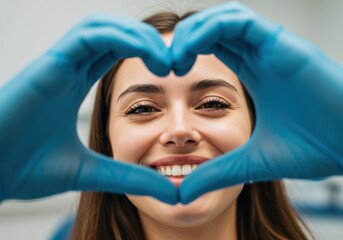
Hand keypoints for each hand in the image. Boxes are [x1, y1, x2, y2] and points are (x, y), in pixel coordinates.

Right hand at [0, 15, 176, 203]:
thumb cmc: (24, 170)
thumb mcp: (90, 172)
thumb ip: (127, 177)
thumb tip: (169, 190)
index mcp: (75, 85)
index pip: (115, 54)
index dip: (147, 56)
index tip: (173, 73)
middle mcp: (67, 69)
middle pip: (113, 35)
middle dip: (147, 41)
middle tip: (175, 64)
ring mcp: (56, 65)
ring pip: (101, 28)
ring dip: (138, 36)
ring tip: (164, 61)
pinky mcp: (46, 66)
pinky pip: (86, 37)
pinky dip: (119, 38)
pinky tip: (146, 56)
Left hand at [171, 2, 342, 202]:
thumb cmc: (315, 150)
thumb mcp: (252, 162)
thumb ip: (217, 172)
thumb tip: (184, 191)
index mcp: (255, 76)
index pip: (213, 50)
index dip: (185, 57)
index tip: (165, 77)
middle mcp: (262, 56)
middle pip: (214, 30)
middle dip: (184, 42)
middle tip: (163, 66)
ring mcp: (273, 48)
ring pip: (223, 18)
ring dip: (193, 32)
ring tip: (174, 60)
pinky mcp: (283, 45)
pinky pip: (241, 21)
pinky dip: (211, 28)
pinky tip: (190, 52)